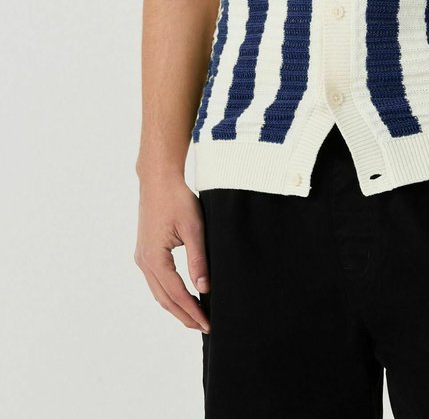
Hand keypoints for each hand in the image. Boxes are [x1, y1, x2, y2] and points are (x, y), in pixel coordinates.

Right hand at [134, 176, 210, 333]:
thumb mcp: (193, 228)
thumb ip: (198, 259)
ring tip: (195, 317)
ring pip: (158, 292)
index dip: (192, 311)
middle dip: (184, 315)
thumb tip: (204, 288)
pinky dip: (169, 293)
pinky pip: (156, 280)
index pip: (176, 294)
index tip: (208, 324)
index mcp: (154, 258)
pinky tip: (182, 296)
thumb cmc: (177, 199)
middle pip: (164, 299)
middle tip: (204, 327)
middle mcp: (144, 262)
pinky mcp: (145, 251)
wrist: (158, 180)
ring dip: (176, 306)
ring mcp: (142, 257)